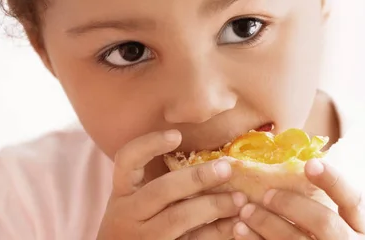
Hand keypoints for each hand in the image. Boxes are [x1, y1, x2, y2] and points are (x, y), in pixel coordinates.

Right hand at [96, 130, 246, 239]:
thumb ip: (165, 180)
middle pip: (161, 190)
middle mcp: (127, 214)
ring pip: (178, 218)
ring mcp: (144, 237)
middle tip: (226, 168)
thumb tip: (211, 155)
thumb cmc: (142, 223)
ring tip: (240, 199)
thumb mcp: (141, 201)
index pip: (127, 160)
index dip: (149, 144)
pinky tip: (236, 224)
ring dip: (213, 205)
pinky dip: (217, 232)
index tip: (177, 135)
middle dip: (197, 177)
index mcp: (123, 192)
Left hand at [232, 159, 364, 239]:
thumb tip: (300, 163)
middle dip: (292, 205)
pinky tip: (240, 232)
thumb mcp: (344, 228)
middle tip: (266, 194)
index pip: (354, 200)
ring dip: (267, 224)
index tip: (310, 163)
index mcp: (363, 230)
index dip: (333, 180)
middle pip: (324, 223)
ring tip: (245, 212)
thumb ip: (329, 205)